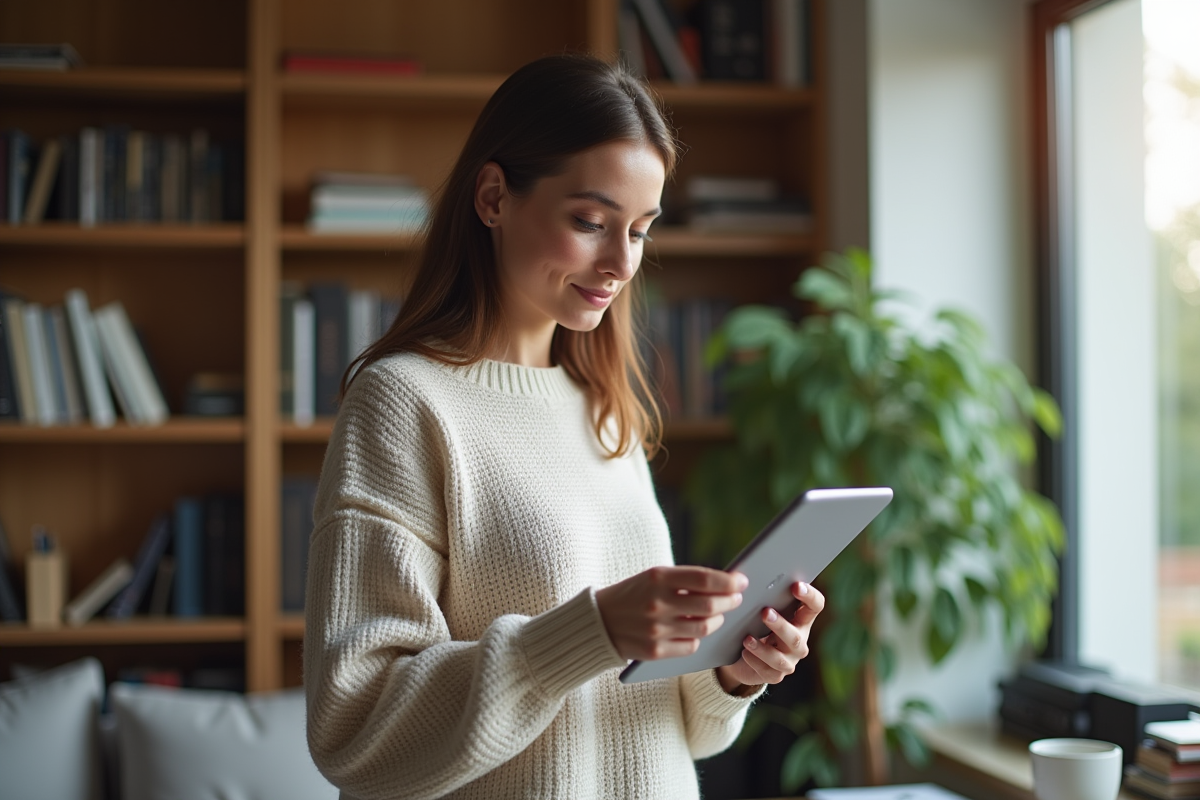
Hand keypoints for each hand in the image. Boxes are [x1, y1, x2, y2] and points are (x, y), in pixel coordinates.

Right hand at [596, 566, 747, 660]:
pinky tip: (699, 631)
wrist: (598, 621)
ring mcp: (656, 629)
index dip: (728, 581)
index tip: (742, 581)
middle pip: (708, 606)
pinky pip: (691, 646)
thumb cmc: (633, 595)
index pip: (704, 579)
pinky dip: (699, 639)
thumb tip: (724, 584)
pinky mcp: (655, 651)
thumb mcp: (652, 578)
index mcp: (657, 578)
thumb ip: (685, 580)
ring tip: (719, 615)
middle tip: (736, 598)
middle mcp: (657, 603)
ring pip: (704, 628)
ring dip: (718, 621)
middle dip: (729, 602)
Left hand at [716, 581, 825, 692]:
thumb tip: (747, 577)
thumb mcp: (759, 608)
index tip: (796, 585)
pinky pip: (768, 671)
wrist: (742, 654)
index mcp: (800, 619)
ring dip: (763, 648)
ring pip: (781, 658)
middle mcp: (799, 640)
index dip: (809, 596)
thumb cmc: (754, 622)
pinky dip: (754, 661)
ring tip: (747, 638)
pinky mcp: (775, 675)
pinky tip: (744, 652)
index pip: (815, 606)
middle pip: (797, 636)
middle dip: (780, 625)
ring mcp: (789, 660)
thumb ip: (763, 595)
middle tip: (764, 612)